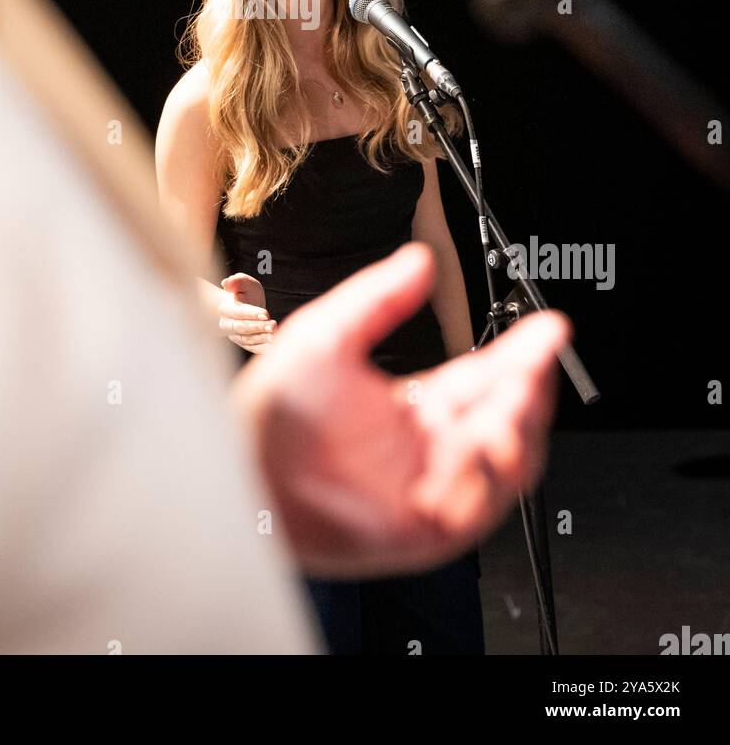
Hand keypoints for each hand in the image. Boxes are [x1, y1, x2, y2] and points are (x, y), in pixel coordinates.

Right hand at [219, 273, 276, 352]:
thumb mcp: (244, 282)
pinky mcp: (244, 344)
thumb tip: (227, 283)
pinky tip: (274, 347)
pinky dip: (262, 349)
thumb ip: (237, 281)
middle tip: (273, 326)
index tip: (266, 314)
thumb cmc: (246, 292)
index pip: (238, 312)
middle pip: (241, 328)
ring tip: (275, 336)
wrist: (244, 305)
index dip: (251, 314)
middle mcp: (227, 324)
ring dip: (261, 339)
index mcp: (226, 308)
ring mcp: (234, 335)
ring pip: (247, 340)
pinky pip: (252, 348)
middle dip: (258, 327)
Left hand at [233, 242, 570, 577]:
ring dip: (519, 434)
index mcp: (417, 406)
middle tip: (536, 361)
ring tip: (517, 401)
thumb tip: (420, 259)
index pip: (487, 377)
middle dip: (529, 390)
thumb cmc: (274, 413)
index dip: (522, 355)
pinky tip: (483, 446)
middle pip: (506, 420)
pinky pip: (471, 512)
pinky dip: (484, 482)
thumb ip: (377, 297)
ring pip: (502, 468)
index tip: (547, 329)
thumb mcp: (327, 335)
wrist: (241, 468)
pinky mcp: (418, 530)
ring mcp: (428, 491)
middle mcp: (430, 449)